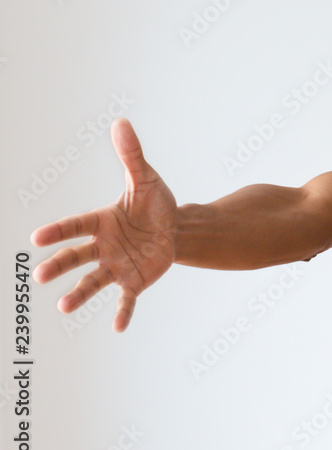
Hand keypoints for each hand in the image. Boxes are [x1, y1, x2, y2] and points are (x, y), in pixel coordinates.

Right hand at [31, 118, 176, 331]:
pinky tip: (118, 327)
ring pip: (94, 281)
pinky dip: (122, 312)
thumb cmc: (154, 203)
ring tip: (63, 307)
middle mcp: (103, 246)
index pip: (76, 226)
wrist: (176, 227)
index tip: (36, 238)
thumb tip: (121, 122)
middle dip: (59, 265)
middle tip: (40, 275)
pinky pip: (127, 299)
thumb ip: (131, 155)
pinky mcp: (135, 281)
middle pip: (77, 256)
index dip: (58, 232)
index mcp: (101, 221)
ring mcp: (117, 266)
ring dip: (79, 294)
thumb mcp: (146, 178)